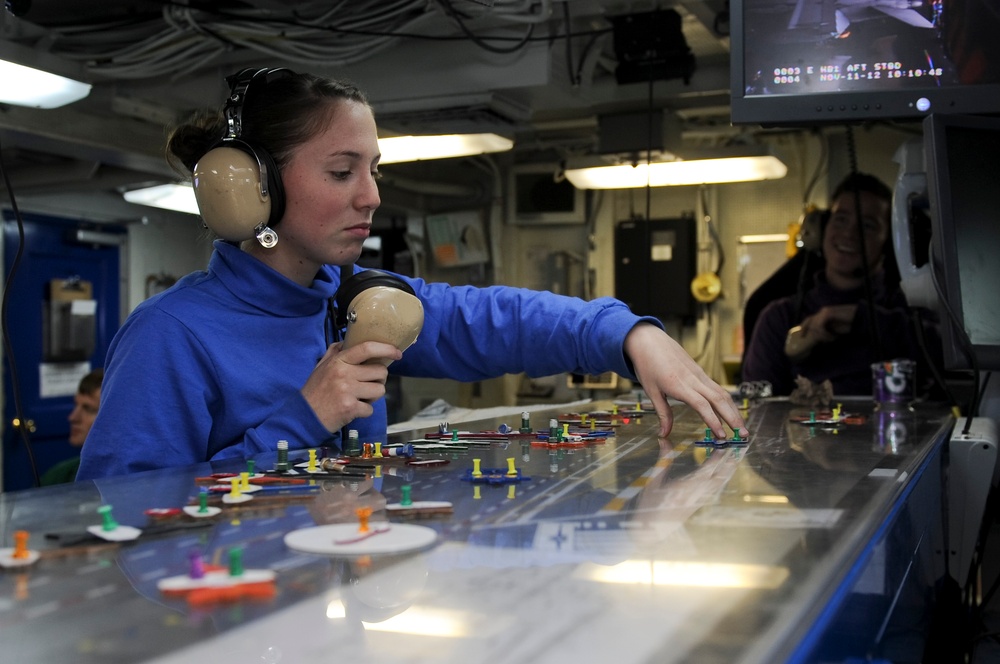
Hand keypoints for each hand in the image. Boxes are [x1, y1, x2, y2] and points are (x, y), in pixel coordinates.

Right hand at [301, 340, 402, 431]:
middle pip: (380, 372)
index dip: (386, 349)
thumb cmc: (314, 391)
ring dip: (372, 397)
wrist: (303, 416)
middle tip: (367, 385)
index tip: (397, 353)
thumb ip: (334, 353)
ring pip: (379, 390)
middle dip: (378, 379)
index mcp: (338, 361)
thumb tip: (347, 341)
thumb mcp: (321, 367)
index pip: (367, 348)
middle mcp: (344, 374)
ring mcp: (348, 391)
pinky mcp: (350, 408)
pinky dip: (364, 411)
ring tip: (358, 398)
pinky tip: (352, 410)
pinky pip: (370, 409)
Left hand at [624, 323, 746, 438]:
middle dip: (733, 418)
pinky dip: (727, 401)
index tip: (721, 435)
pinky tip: (731, 411)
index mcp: (679, 385)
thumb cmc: (648, 365)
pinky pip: (717, 388)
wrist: (649, 340)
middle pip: (719, 399)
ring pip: (722, 393)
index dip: (713, 421)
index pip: (702, 405)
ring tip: (742, 426)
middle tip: (744, 434)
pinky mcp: (701, 372)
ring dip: (734, 410)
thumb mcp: (651, 391)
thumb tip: (664, 433)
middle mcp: (693, 379)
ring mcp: (699, 374)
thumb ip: (662, 413)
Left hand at [785, 305, 856, 360]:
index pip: (809, 320)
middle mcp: (823, 311)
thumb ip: (826, 332)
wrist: (861, 318)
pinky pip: (820, 325)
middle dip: (811, 333)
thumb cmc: (850, 324)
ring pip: (814, 326)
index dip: (804, 327)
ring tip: (832, 339)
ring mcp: (825, 311)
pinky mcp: (828, 312)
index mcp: (824, 314)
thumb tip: (818, 340)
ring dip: (822, 336)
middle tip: (819, 340)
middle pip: (809, 322)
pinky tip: (833, 337)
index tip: (802, 336)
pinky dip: (825, 333)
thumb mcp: (836, 330)